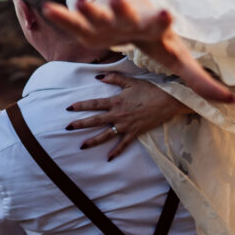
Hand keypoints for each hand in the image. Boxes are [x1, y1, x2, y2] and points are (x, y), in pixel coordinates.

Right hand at [43, 0, 234, 102]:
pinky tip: (46, 7)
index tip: (167, 14)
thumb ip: (200, 80)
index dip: (162, 19)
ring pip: (96, 13)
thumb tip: (232, 99)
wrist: (133, 10)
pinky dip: (61, 15)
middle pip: (125, 12)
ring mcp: (108, 19)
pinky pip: (73, 21)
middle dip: (121, 6)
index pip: (160, 22)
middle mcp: (130, 18)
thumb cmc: (156, 38)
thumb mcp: (178, 58)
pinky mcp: (89, 24)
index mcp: (153, 26)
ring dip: (87, 7)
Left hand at [65, 73, 190, 159]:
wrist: (167, 102)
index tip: (69, 108)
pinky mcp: (134, 132)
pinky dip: (116, 152)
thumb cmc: (149, 90)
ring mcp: (126, 125)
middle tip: (68, 128)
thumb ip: (113, 79)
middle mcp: (118, 115)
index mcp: (116, 102)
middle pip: (95, 121)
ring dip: (93, 141)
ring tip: (81, 146)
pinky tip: (108, 158)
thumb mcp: (130, 82)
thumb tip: (98, 77)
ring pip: (106, 135)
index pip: (94, 104)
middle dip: (80, 124)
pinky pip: (123, 144)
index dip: (81, 106)